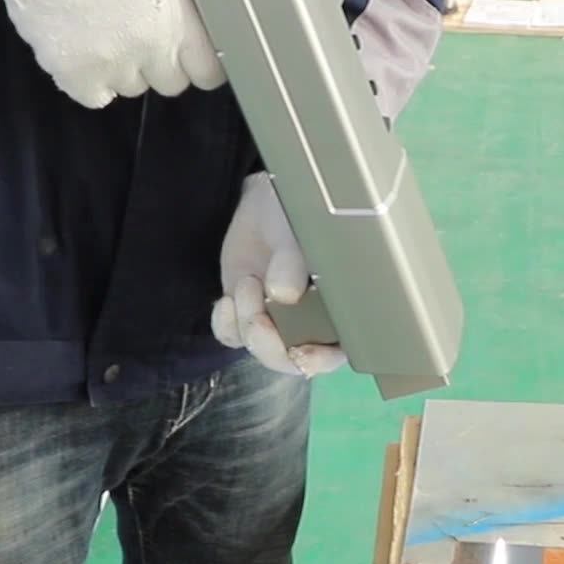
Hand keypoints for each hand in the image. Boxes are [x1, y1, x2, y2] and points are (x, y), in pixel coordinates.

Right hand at [0, 0, 223, 107]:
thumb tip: (196, 7)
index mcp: (184, 16)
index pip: (209, 71)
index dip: (197, 60)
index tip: (187, 52)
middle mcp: (154, 47)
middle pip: (171, 82)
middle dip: (160, 61)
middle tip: (139, 32)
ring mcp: (114, 64)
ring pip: (132, 87)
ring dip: (123, 67)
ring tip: (104, 31)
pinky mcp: (75, 73)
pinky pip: (94, 95)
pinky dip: (90, 80)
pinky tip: (83, 49)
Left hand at [210, 173, 347, 377]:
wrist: (268, 202)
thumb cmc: (299, 214)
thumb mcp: (302, 231)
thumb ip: (294, 262)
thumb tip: (283, 295)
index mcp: (338, 311)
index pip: (335, 353)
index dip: (319, 360)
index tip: (299, 351)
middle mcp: (309, 324)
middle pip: (292, 361)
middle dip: (271, 346)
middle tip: (258, 319)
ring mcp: (275, 322)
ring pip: (259, 349)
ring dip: (247, 322)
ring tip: (249, 281)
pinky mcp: (244, 315)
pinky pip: (231, 336)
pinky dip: (225, 323)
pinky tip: (228, 298)